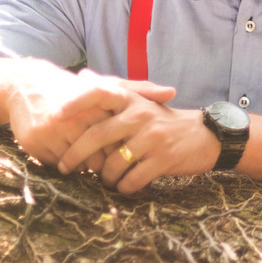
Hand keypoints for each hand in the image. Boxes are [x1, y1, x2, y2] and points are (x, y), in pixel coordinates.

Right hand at [3, 63, 148, 169]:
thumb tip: (173, 92)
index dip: (123, 150)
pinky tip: (69, 157)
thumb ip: (140, 89)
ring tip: (91, 160)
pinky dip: (66, 165)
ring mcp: (51, 133)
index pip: (118, 143)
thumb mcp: (108, 85)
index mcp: (95, 108)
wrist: (27, 84)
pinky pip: (57, 166)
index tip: (125, 152)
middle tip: (109, 163)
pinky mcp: (35, 144)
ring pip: (78, 166)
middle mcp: (73, 121)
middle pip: (99, 159)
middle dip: (106, 164)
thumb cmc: (76, 87)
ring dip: (85, 166)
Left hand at [56, 88, 218, 194]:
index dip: (76, 103)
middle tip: (64, 167)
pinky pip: (131, 180)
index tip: (56, 117)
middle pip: (96, 136)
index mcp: (134, 100)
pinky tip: (124, 186)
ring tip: (105, 179)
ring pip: (112, 164)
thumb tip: (82, 75)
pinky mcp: (163, 159)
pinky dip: (123, 187)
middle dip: (75, 156)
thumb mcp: (141, 101)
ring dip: (104, 177)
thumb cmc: (165, 121)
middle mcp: (141, 115)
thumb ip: (112, 90)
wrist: (206, 137)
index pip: (100, 93)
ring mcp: (152, 138)